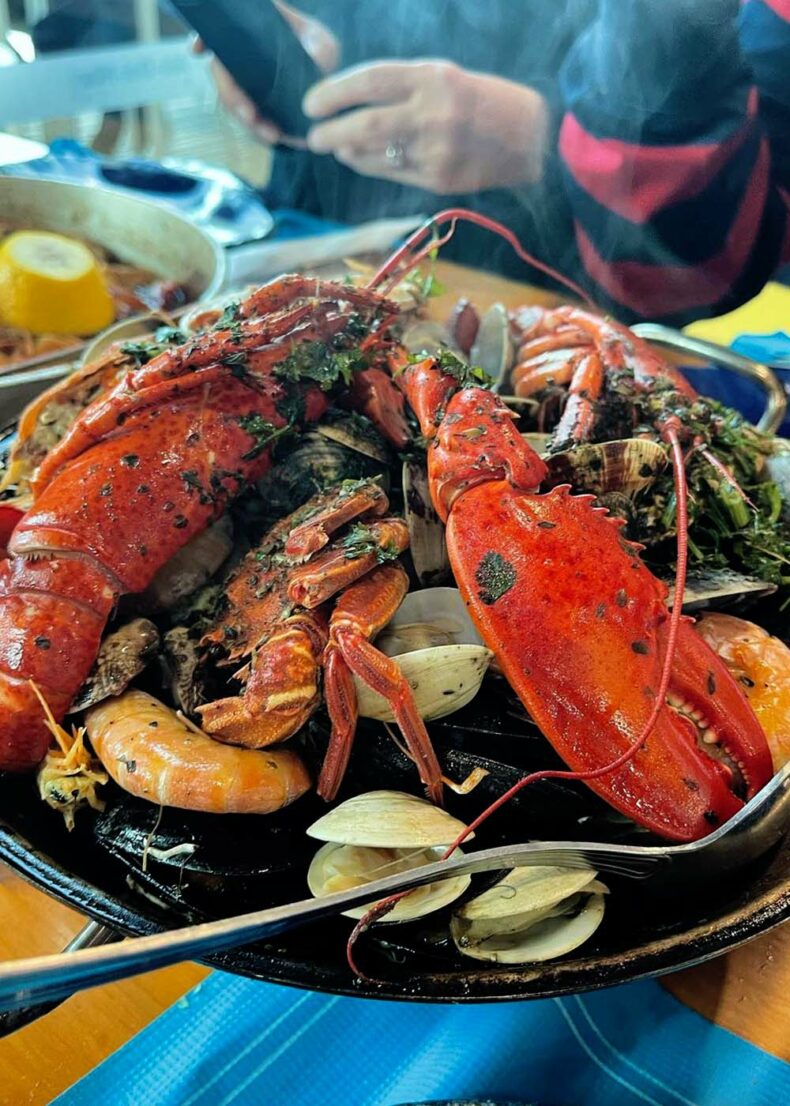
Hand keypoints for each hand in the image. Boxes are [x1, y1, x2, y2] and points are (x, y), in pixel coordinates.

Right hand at [194, 2, 338, 147]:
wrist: (332, 96)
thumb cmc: (322, 59)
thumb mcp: (319, 43)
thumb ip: (310, 40)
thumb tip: (296, 35)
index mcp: (251, 38)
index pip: (218, 36)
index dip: (203, 40)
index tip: (196, 49)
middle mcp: (242, 61)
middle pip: (220, 76)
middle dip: (232, 97)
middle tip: (249, 114)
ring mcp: (245, 88)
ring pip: (231, 103)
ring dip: (248, 120)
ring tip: (271, 133)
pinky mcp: (253, 113)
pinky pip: (247, 125)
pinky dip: (258, 132)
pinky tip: (274, 136)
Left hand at [303, 60, 548, 193]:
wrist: (536, 139)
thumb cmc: (487, 102)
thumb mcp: (447, 78)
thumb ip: (404, 86)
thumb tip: (354, 97)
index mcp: (434, 78)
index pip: (371, 81)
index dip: (335, 93)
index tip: (312, 103)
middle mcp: (432, 114)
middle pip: (366, 123)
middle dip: (331, 131)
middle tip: (312, 135)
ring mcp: (435, 151)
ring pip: (375, 153)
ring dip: (347, 150)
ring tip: (334, 145)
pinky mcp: (439, 180)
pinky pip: (392, 173)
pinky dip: (369, 164)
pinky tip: (357, 157)